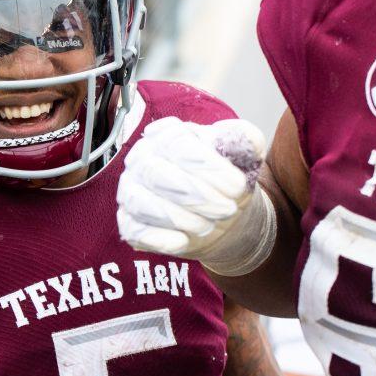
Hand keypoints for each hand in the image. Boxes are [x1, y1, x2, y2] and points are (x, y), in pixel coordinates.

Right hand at [117, 117, 274, 274]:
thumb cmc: (228, 182)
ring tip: (209, 226)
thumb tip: (238, 140)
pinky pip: (133, 230)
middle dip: (197, 196)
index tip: (237, 187)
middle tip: (227, 210)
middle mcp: (142, 158)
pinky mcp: (129, 222)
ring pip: (140, 202)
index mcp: (168, 135)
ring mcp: (131, 191)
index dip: (208, 167)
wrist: (223, 216)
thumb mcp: (246, 157)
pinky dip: (160, 238)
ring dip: (180, 217)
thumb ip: (246, 140)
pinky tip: (184, 240)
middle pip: (155, 171)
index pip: (177, 142)